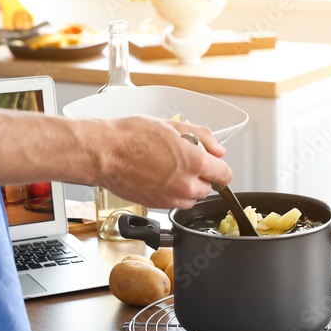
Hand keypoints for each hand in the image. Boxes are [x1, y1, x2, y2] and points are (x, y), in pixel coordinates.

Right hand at [93, 116, 232, 208]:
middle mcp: (185, 184)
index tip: (216, 166)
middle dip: (201, 176)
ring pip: (192, 198)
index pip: (225, 175)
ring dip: (187, 187)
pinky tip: (158, 177)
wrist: (105, 153)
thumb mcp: (173, 126)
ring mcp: (171, 197)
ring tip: (169, 169)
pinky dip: (172, 193)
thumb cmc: (131, 137)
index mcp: (194, 162)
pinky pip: (174, 202)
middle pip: (208, 188)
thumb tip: (217, 148)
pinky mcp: (157, 205)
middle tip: (184, 161)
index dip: (220, 168)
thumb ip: (203, 137)